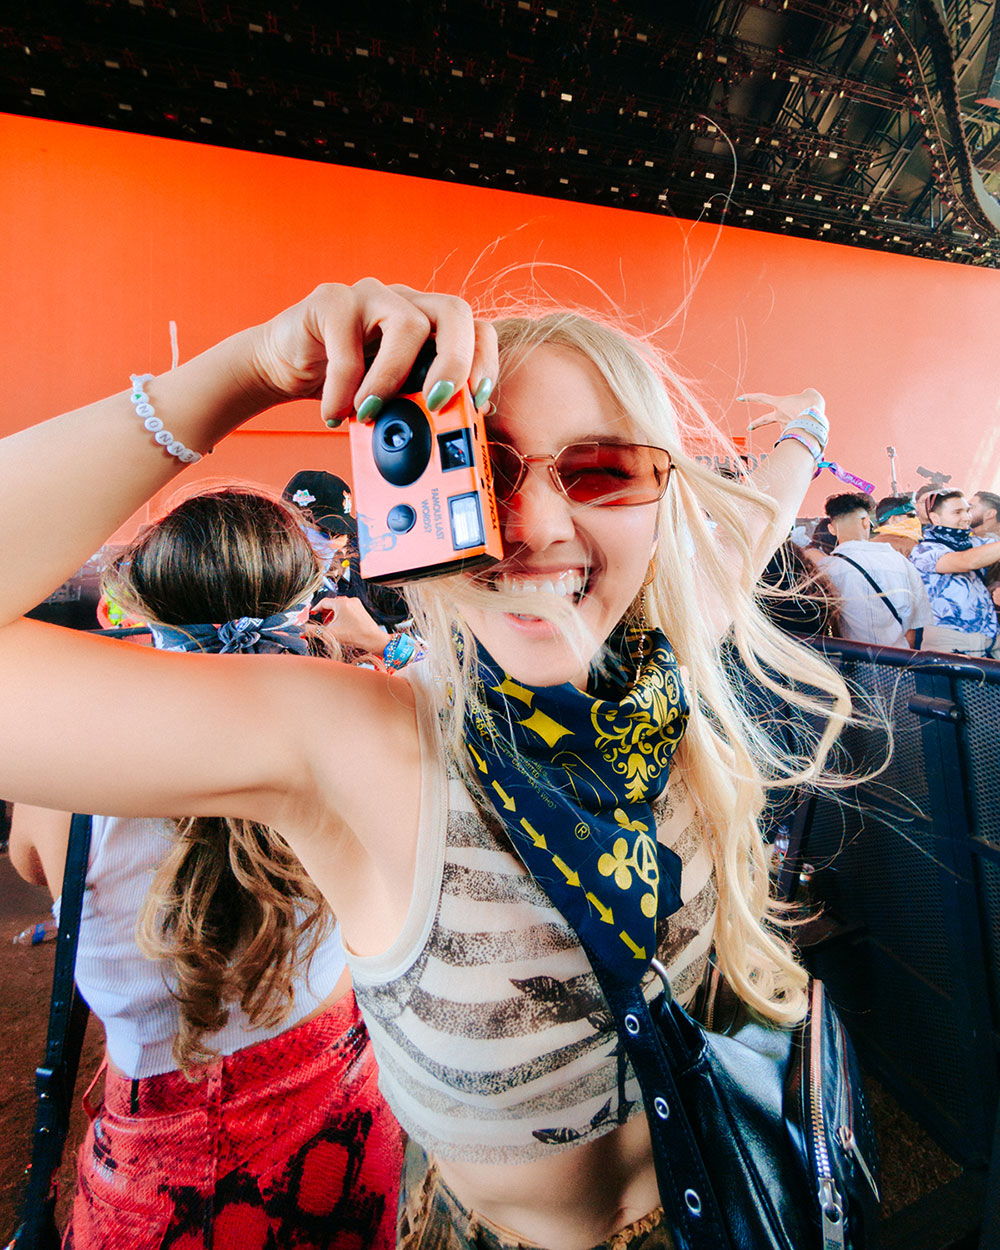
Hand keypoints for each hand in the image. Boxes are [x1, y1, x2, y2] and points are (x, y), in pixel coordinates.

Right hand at [245, 279, 498, 424]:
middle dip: (455, 363)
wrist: (283, 368)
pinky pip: (347, 343)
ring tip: (369, 416)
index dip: (485, 364)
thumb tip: (448, 450)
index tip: (478, 403)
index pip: (478, 330)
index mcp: (431, 326)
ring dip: (393, 379)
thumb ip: (419, 413)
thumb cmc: (346, 389)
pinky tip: (333, 414)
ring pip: (407, 324)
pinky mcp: (332, 299)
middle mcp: (408, 303)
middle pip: (455, 313)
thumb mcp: (392, 404)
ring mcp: (372, 295)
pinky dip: (343, 387)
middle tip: (436, 405)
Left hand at [737, 388, 825, 432]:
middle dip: (756, 424)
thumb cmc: (812, 404)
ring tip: (806, 426)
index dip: (750, 398)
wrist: (816, 419)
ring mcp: (785, 427)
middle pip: (765, 419)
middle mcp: (780, 416)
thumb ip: (803, 399)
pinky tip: (810, 431)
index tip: (739, 398)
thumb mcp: (809, 395)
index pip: (762, 398)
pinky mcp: (793, 436)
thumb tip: (803, 409)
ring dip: (797, 427)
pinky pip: (798, 433)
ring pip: (790, 427)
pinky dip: (804, 431)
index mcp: (780, 403)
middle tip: (749, 427)